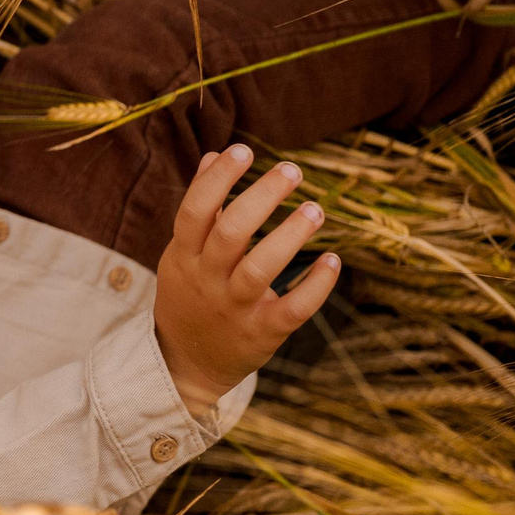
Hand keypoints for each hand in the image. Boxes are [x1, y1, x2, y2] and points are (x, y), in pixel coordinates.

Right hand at [153, 144, 340, 413]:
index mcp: (184, 255)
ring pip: (260, 269)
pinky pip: (292, 308)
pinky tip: (332, 261)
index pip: (195, 211)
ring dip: (290, 236)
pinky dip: (315, 285)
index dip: (217, 179)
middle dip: (262, 198)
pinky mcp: (262, 333)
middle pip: (230, 233)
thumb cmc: (190, 296)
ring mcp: (234, 308)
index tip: (243, 150)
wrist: (185, 364)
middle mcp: (206, 280)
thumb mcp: (182, 253)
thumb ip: (201, 207)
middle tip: (292, 170)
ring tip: (316, 209)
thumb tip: (216, 155)